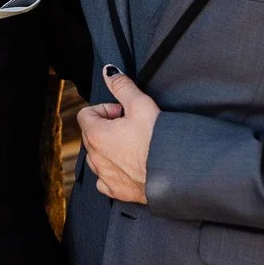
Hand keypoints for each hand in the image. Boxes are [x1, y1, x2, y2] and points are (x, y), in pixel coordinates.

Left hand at [76, 66, 160, 203]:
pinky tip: (129, 165)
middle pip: (90, 135)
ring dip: (108, 149)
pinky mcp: (117, 191)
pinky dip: (113, 172)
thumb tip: (109, 72)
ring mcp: (105, 177)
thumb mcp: (141, 104)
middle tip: (130, 127)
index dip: (105, 109)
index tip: (122, 112)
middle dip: (107, 127)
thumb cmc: (159, 139)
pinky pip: (105, 180)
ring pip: (96, 157)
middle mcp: (95, 158)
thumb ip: (121, 86)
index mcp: (96, 135)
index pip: (86, 114)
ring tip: (132, 145)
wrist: (177, 172)